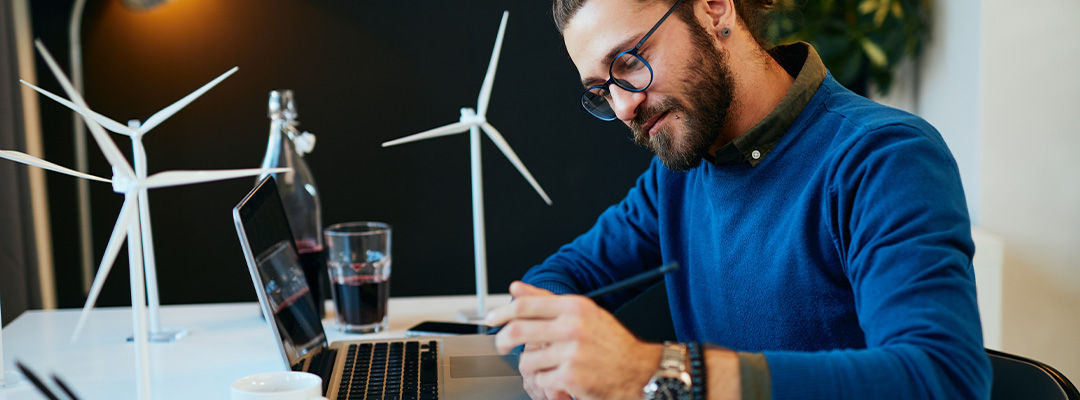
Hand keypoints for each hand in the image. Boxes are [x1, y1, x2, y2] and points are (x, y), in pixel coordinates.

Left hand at [486, 281, 661, 399]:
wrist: (640, 372)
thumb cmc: (613, 344)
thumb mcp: (584, 314)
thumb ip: (548, 301)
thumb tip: (517, 288)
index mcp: (575, 308)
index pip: (527, 305)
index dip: (502, 312)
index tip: (492, 320)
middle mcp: (573, 327)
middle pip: (519, 330)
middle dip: (503, 340)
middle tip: (501, 346)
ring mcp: (572, 352)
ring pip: (528, 360)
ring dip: (532, 368)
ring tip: (545, 368)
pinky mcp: (571, 377)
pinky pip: (541, 380)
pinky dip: (546, 385)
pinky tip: (558, 382)